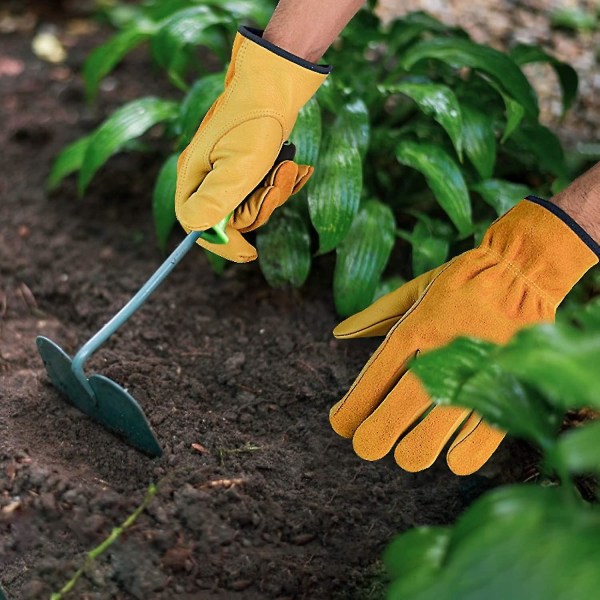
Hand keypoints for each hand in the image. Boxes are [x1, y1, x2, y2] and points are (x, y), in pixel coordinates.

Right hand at [175, 27, 329, 261]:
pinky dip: (282, 183)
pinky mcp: (247, 167)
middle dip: (261, 207)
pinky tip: (292, 166)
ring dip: (277, 192)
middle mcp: (207, 179)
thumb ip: (216, 202)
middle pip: (232, 220)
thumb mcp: (238, 167)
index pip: (198, 227)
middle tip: (276, 183)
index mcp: (194, 179)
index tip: (251, 254)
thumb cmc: (254, 123)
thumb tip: (198, 231)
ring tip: (287, 167)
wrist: (276, 86)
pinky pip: (264, 191)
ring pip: (253, 207)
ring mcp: (227, 173)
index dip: (223, 245)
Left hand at [330, 198, 598, 474]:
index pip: (372, 381)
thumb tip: (338, 333)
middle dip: (373, 439)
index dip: (352, 411)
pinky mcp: (508, 391)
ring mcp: (475, 377)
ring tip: (407, 451)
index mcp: (415, 330)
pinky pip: (480, 442)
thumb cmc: (463, 281)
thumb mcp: (415, 289)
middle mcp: (440, 357)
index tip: (341, 424)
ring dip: (412, 452)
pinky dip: (461, 457)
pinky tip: (450, 456)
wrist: (526, 271)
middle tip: (367, 446)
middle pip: (394, 414)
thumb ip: (376, 316)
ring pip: (431, 438)